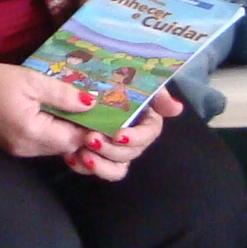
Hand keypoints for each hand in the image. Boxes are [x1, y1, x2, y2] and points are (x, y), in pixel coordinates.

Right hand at [0, 60, 96, 158]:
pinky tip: (60, 118)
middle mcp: (28, 148)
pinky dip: (55, 133)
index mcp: (33, 132)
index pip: (75, 140)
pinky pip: (44, 145)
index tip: (107, 116)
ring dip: (70, 133)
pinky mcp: (14, 147)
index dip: (93, 130)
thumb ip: (62, 94)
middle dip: (84, 132)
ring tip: (81, 113)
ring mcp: (20, 151)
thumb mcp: (32, 81)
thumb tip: (92, 104)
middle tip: (99, 113)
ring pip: (57, 148)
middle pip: (68, 147)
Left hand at [64, 87, 178, 181]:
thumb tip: (177, 109)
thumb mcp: (130, 76)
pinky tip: (72, 157)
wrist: (69, 86)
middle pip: (132, 152)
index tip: (118, 136)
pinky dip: (84, 167)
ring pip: (117, 169)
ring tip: (82, 154)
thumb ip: (155, 92)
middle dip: (112, 149)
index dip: (137, 137)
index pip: (150, 132)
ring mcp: (113, 149)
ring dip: (102, 165)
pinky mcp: (95, 156)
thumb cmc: (102, 77)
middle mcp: (131, 134)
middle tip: (90, 139)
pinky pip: (95, 170)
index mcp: (143, 115)